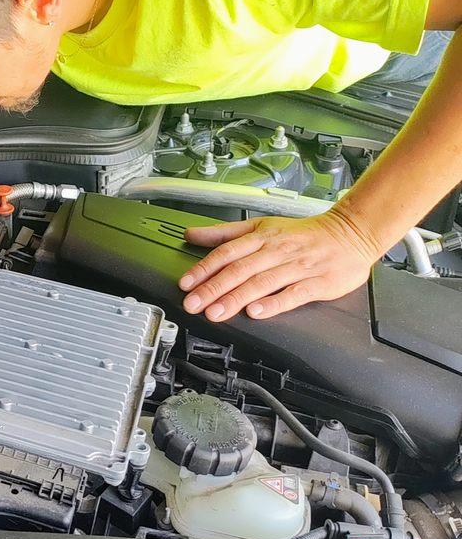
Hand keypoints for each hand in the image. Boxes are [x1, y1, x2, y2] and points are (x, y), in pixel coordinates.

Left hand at [178, 209, 382, 320]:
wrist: (352, 233)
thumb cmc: (303, 233)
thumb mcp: (261, 225)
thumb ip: (224, 234)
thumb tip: (191, 234)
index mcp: (262, 236)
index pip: (227, 252)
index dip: (204, 268)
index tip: (186, 283)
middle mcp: (278, 250)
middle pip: (240, 269)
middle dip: (213, 288)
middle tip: (193, 303)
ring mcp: (299, 267)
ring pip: (263, 283)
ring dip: (236, 298)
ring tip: (215, 312)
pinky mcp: (319, 283)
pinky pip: (294, 294)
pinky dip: (274, 303)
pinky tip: (256, 312)